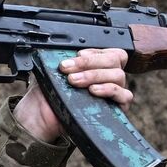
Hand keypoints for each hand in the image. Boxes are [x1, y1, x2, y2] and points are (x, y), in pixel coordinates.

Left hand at [14, 48, 132, 143]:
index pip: (108, 51)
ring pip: (118, 75)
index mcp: (97, 66)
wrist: (43, 119)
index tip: (76, 55)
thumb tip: (63, 46)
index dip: (94, 51)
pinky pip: (124, 95)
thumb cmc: (49, 95)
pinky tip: (93, 91)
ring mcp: (115, 92)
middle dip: (89, 62)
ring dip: (94, 75)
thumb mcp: (52, 71)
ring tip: (74, 81)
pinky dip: (108, 89)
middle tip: (67, 69)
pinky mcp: (119, 108)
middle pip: (114, 60)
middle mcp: (109, 77)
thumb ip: (61, 57)